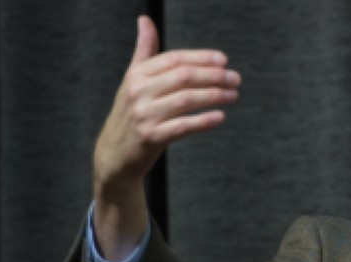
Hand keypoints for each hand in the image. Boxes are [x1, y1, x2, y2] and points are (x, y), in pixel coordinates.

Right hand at [92, 15, 240, 259]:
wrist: (114, 154)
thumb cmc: (130, 112)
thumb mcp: (133, 80)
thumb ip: (144, 51)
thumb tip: (144, 19)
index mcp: (136, 75)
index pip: (174, 59)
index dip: (201, 58)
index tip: (224, 60)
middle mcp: (138, 92)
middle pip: (183, 77)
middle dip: (213, 76)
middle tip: (235, 78)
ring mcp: (144, 115)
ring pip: (187, 99)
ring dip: (215, 96)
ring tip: (233, 95)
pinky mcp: (151, 138)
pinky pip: (183, 126)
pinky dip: (203, 121)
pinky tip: (220, 117)